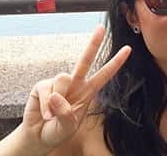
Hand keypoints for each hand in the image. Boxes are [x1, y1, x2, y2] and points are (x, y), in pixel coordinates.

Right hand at [20, 25, 130, 152]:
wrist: (38, 138)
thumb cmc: (57, 131)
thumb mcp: (68, 128)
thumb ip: (66, 115)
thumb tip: (56, 96)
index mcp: (88, 91)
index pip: (105, 75)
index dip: (116, 63)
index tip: (128, 49)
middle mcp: (76, 83)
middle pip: (86, 60)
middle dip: (94, 43)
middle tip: (101, 28)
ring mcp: (59, 83)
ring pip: (63, 79)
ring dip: (58, 101)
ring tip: (53, 115)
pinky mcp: (43, 85)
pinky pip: (47, 89)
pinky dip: (45, 105)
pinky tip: (44, 114)